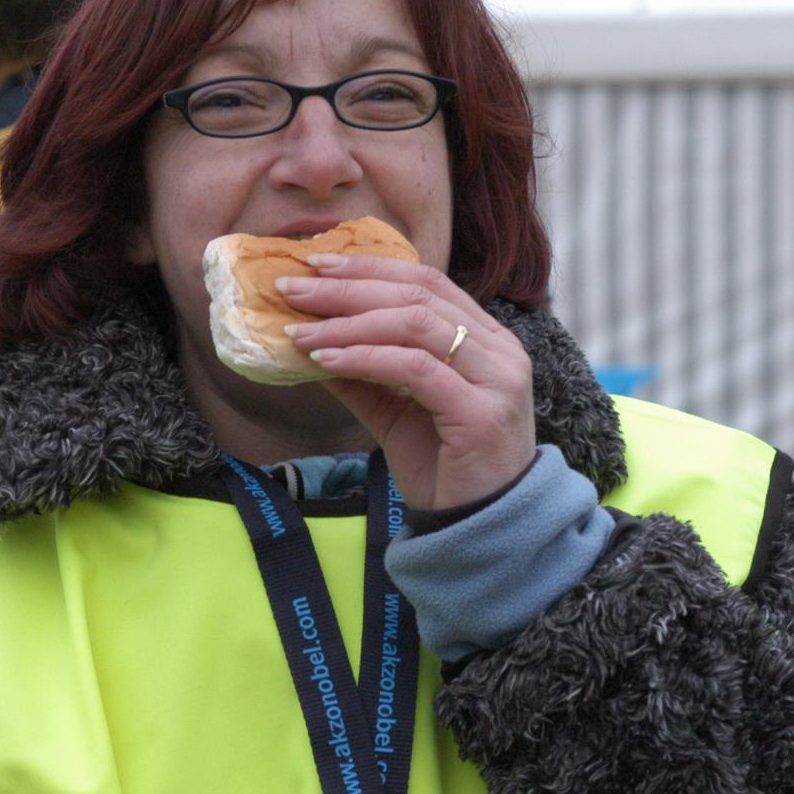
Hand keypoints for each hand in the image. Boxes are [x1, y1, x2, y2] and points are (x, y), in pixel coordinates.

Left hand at [275, 253, 535, 511]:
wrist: (480, 530)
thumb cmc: (445, 470)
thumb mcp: (396, 412)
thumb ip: (363, 374)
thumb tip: (308, 340)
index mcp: (487, 339)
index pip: (427, 282)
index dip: (370, 267)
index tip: (315, 264)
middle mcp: (500, 350)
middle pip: (418, 294)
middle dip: (348, 287)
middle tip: (293, 288)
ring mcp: (496, 379)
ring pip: (415, 325)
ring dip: (348, 322)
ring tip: (299, 328)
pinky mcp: (481, 413)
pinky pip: (414, 369)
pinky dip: (364, 358)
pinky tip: (325, 360)